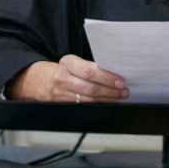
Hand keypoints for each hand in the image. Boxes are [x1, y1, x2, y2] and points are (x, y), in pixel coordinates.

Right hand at [8, 55, 127, 102]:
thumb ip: (90, 66)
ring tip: (120, 96)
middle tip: (124, 90)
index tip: (119, 80)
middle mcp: (63, 78)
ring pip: (89, 98)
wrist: (44, 81)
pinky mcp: (66, 104)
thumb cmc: (66, 70)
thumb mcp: (74, 62)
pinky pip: (86, 105)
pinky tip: (109, 102)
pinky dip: (100, 104)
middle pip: (90, 87)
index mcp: (67, 63)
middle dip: (110, 90)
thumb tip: (114, 72)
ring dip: (108, 98)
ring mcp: (63, 93)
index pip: (89, 71)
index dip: (106, 77)